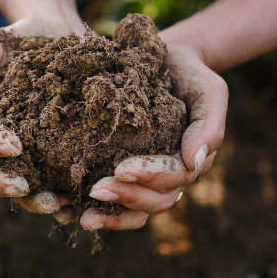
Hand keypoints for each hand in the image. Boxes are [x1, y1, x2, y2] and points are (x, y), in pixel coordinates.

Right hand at [0, 16, 82, 214]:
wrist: (59, 33)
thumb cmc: (17, 42)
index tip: (14, 145)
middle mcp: (5, 149)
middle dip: (5, 187)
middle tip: (25, 187)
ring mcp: (34, 156)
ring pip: (26, 192)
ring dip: (37, 201)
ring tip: (58, 202)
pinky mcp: (64, 156)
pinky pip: (62, 185)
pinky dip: (70, 198)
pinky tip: (81, 199)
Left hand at [79, 41, 227, 229]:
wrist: (164, 60)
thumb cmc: (190, 75)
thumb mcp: (209, 92)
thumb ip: (209, 126)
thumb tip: (194, 163)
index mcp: (189, 161)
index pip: (173, 178)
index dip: (149, 177)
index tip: (121, 169)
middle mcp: (168, 176)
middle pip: (153, 201)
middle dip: (126, 198)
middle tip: (96, 190)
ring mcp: (145, 178)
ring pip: (134, 210)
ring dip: (110, 216)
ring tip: (83, 217)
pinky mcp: (120, 171)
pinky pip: (113, 201)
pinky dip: (94, 209)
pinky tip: (67, 211)